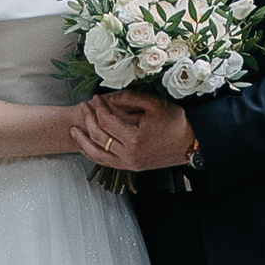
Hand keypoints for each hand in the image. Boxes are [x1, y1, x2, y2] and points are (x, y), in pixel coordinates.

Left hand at [72, 91, 196, 173]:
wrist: (190, 144)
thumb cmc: (175, 122)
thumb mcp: (154, 104)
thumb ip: (129, 98)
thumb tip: (109, 97)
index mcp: (134, 139)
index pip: (107, 121)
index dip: (98, 107)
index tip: (95, 97)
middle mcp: (129, 155)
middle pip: (99, 137)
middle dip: (88, 119)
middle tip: (84, 106)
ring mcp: (129, 163)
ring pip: (97, 154)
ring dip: (83, 142)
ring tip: (74, 130)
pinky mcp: (131, 167)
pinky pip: (105, 162)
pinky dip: (93, 154)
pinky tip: (87, 145)